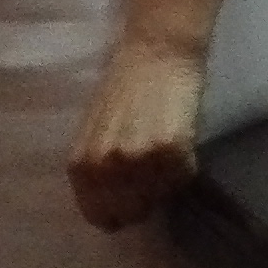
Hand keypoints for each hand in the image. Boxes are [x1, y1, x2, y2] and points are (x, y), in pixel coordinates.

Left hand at [65, 33, 209, 230]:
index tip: (133, 197)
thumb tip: (115, 205)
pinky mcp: (172, 149)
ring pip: (160, 196)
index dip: (119, 211)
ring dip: (167, 183)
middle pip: (131, 213)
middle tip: (154, 176)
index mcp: (81, 166)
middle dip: (144, 201)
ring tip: (167, 157)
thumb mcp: (95, 135)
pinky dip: (186, 168)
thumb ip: (98, 171)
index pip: (100, 216)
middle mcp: (106, 167)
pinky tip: (182, 145)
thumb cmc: (124, 88)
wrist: (157, 51)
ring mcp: (139, 160)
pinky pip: (183, 177)